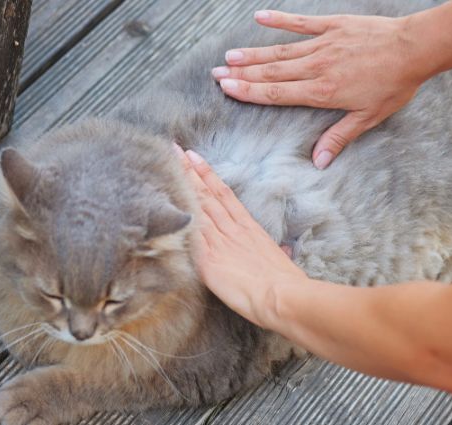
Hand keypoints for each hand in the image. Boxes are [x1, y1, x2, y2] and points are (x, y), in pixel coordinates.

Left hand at [174, 145, 309, 327]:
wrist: (282, 295)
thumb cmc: (286, 283)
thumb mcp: (282, 262)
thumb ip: (277, 254)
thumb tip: (284, 253)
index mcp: (249, 229)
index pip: (224, 194)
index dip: (208, 175)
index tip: (195, 158)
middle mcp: (232, 230)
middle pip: (207, 194)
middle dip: (190, 171)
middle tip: (174, 150)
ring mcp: (219, 242)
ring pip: (198, 206)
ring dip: (182, 185)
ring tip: (168, 165)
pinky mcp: (208, 258)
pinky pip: (190, 232)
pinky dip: (179, 215)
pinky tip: (165, 202)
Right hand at [211, 10, 427, 168]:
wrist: (413, 49)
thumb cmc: (394, 85)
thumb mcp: (368, 117)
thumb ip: (339, 137)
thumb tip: (319, 162)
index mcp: (322, 92)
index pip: (277, 93)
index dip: (249, 91)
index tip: (227, 88)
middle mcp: (316, 67)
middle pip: (272, 72)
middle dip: (242, 74)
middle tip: (216, 73)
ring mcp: (323, 44)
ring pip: (281, 50)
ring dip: (253, 53)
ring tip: (230, 55)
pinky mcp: (333, 25)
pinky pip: (301, 23)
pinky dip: (280, 20)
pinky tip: (260, 17)